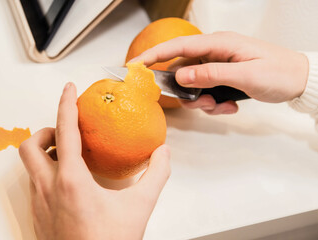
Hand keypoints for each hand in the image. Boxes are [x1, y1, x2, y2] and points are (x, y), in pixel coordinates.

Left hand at [18, 82, 170, 239]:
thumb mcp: (140, 206)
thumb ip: (156, 175)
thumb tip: (163, 153)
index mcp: (71, 181)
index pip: (64, 130)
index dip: (65, 104)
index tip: (68, 89)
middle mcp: (48, 190)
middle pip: (30, 146)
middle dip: (43, 132)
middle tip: (63, 134)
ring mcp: (39, 205)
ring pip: (28, 167)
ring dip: (44, 154)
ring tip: (66, 156)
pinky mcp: (37, 218)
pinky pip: (34, 186)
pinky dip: (45, 174)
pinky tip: (66, 184)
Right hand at [131, 31, 308, 113]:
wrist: (299, 80)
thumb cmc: (279, 73)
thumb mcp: (245, 76)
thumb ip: (211, 74)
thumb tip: (181, 75)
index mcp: (219, 44)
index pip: (177, 47)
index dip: (152, 56)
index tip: (133, 66)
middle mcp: (214, 52)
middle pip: (182, 71)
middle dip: (187, 93)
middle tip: (205, 104)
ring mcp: (216, 65)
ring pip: (193, 86)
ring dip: (202, 102)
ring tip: (223, 106)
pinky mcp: (221, 76)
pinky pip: (205, 92)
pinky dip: (212, 104)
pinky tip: (230, 107)